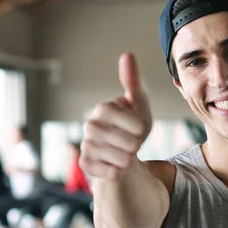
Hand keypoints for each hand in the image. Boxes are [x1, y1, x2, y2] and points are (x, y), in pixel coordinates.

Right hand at [80, 53, 152, 179]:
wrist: (122, 152)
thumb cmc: (132, 126)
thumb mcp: (138, 104)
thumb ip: (132, 81)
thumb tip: (127, 54)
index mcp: (103, 109)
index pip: (135, 125)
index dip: (141, 129)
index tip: (139, 128)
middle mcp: (90, 126)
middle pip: (130, 144)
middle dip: (136, 146)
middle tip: (131, 142)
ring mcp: (86, 146)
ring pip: (121, 160)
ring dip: (129, 159)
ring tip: (124, 153)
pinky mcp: (85, 164)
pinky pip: (110, 173)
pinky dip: (118, 171)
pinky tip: (116, 165)